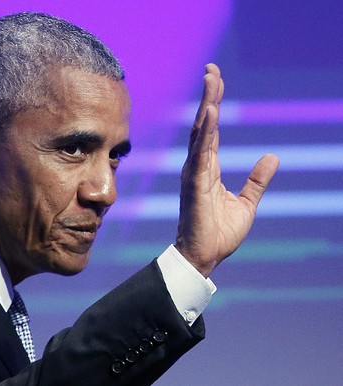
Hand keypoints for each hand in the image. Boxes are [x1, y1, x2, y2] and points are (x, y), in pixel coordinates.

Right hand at [175, 64, 278, 276]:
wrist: (205, 256)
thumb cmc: (219, 233)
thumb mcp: (246, 203)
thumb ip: (257, 180)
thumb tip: (272, 157)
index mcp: (209, 169)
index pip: (212, 131)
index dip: (214, 105)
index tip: (216, 81)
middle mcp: (198, 166)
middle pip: (205, 125)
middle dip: (209, 96)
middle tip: (212, 70)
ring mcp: (195, 173)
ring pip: (201, 133)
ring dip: (207, 105)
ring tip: (212, 80)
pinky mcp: (196, 184)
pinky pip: (201, 153)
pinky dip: (206, 132)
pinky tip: (211, 113)